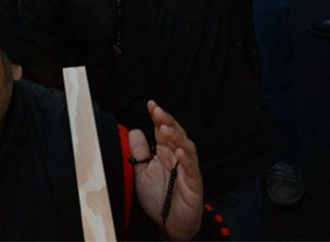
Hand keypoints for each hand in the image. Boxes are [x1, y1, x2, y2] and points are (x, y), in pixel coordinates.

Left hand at [130, 101, 202, 240]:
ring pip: (187, 148)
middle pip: (177, 134)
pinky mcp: (194, 185)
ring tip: (166, 128)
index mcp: (166, 153)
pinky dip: (185, 160)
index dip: (158, 117)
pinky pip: (191, 170)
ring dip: (177, 137)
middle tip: (158, 111)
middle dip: (168, 121)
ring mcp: (188, 170)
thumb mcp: (142, 173)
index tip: (150, 104)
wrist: (170, 224)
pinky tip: (178, 152)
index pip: (163, 130)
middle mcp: (179, 158)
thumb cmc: (159, 199)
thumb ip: (139, 153)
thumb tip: (135, 131)